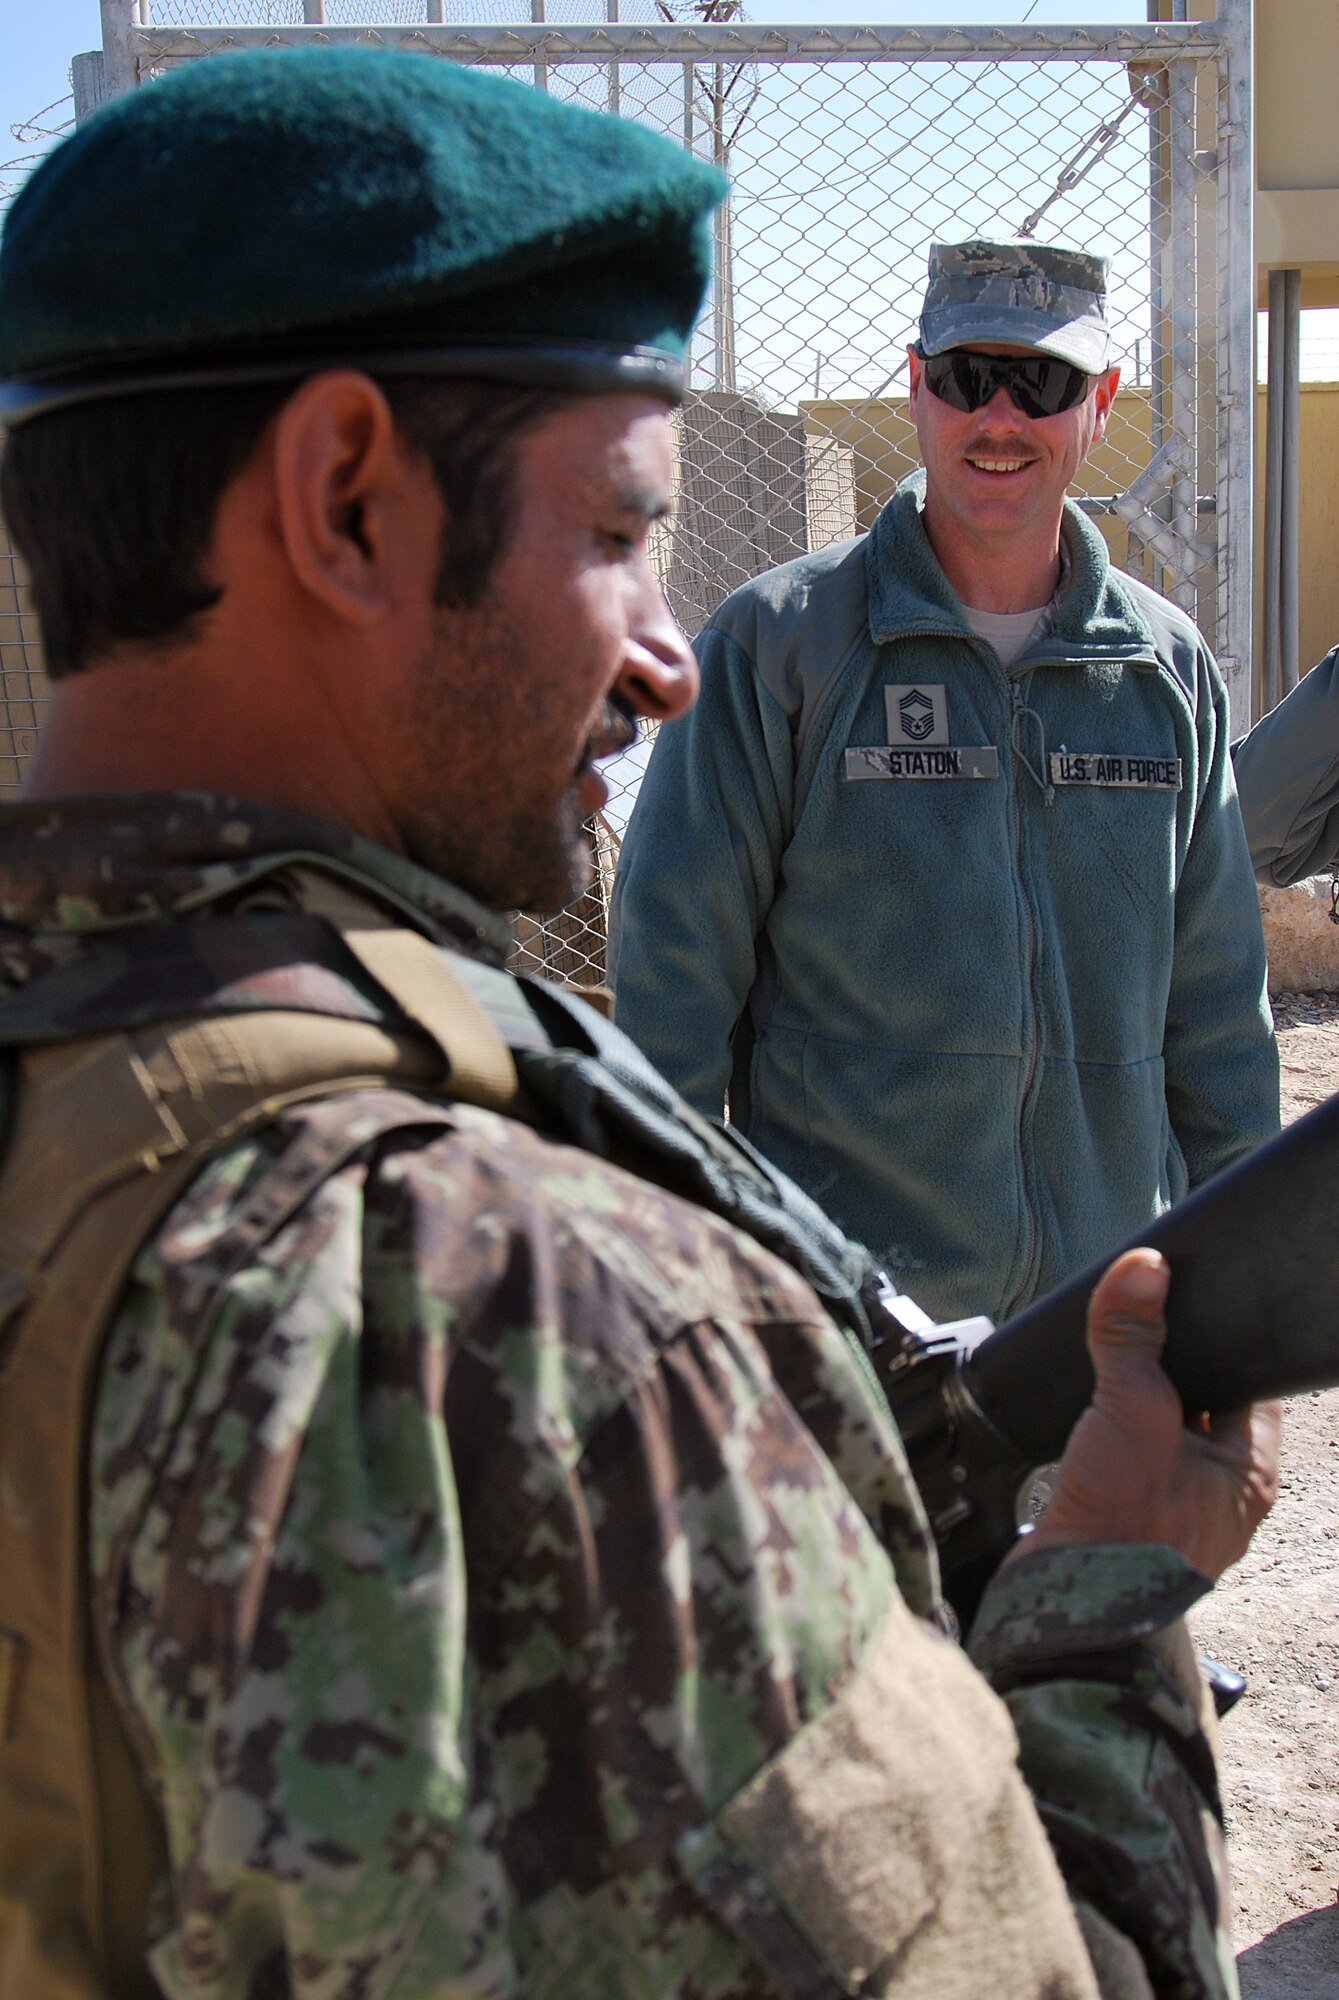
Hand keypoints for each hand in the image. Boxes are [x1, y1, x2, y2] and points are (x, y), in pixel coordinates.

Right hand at [1011, 1247, 1280, 1580]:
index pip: (1249, 1382)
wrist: (1065, 1606)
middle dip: (1168, 1364)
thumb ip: (1133, 1338)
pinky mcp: (1125, 1515)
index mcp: (1247, 1472)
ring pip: (1159, 1429)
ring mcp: (1171, 1505)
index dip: (1221, 1337)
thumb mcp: (1134, 1412)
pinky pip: (1125, 1455)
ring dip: (1133, 1400)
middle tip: (1139, 1326)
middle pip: (1201, 1401)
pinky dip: (1106, 1432)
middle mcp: (1217, 1490)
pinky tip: (1086, 1417)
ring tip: (1108, 1370)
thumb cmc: (1125, 1527)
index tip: (1188, 1299)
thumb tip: (1141, 1269)